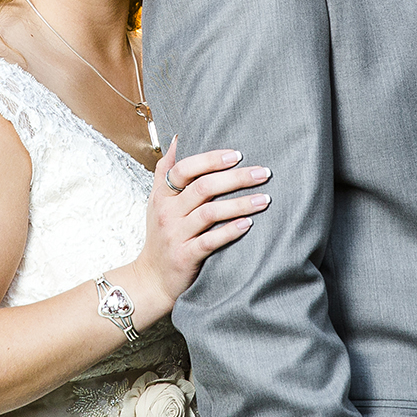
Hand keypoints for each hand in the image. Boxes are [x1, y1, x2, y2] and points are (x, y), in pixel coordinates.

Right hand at [122, 137, 269, 326]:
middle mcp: (167, 212)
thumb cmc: (160, 235)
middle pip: (203, 188)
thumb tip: (178, 137)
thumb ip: (166, 169)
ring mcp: (176, 235)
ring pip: (210, 213)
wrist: (152, 278)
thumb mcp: (156, 200)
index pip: (184, 169)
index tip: (237, 155)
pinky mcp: (185, 256)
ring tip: (265, 199)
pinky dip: (230, 231)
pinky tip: (248, 224)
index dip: (211, 159)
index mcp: (163, 195)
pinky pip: (210, 241)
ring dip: (240, 204)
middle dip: (236, 178)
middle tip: (263, 173)